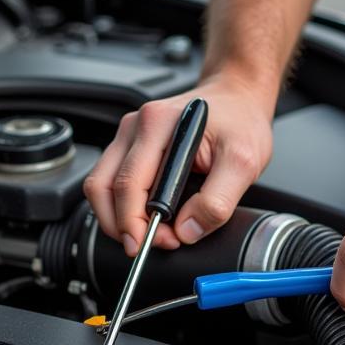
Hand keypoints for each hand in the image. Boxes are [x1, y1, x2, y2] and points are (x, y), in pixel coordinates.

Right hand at [83, 74, 275, 255]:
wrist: (238, 99)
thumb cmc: (240, 121)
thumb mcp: (244, 162)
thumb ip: (218, 201)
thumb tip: (187, 231)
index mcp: (159, 124)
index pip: (129, 184)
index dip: (137, 223)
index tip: (157, 243)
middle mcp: (136, 126)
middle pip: (102, 187)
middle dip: (122, 225)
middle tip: (149, 245)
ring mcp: (129, 134)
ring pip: (99, 186)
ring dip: (115, 218)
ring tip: (145, 235)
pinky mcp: (130, 145)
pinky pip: (110, 181)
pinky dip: (120, 206)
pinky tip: (143, 218)